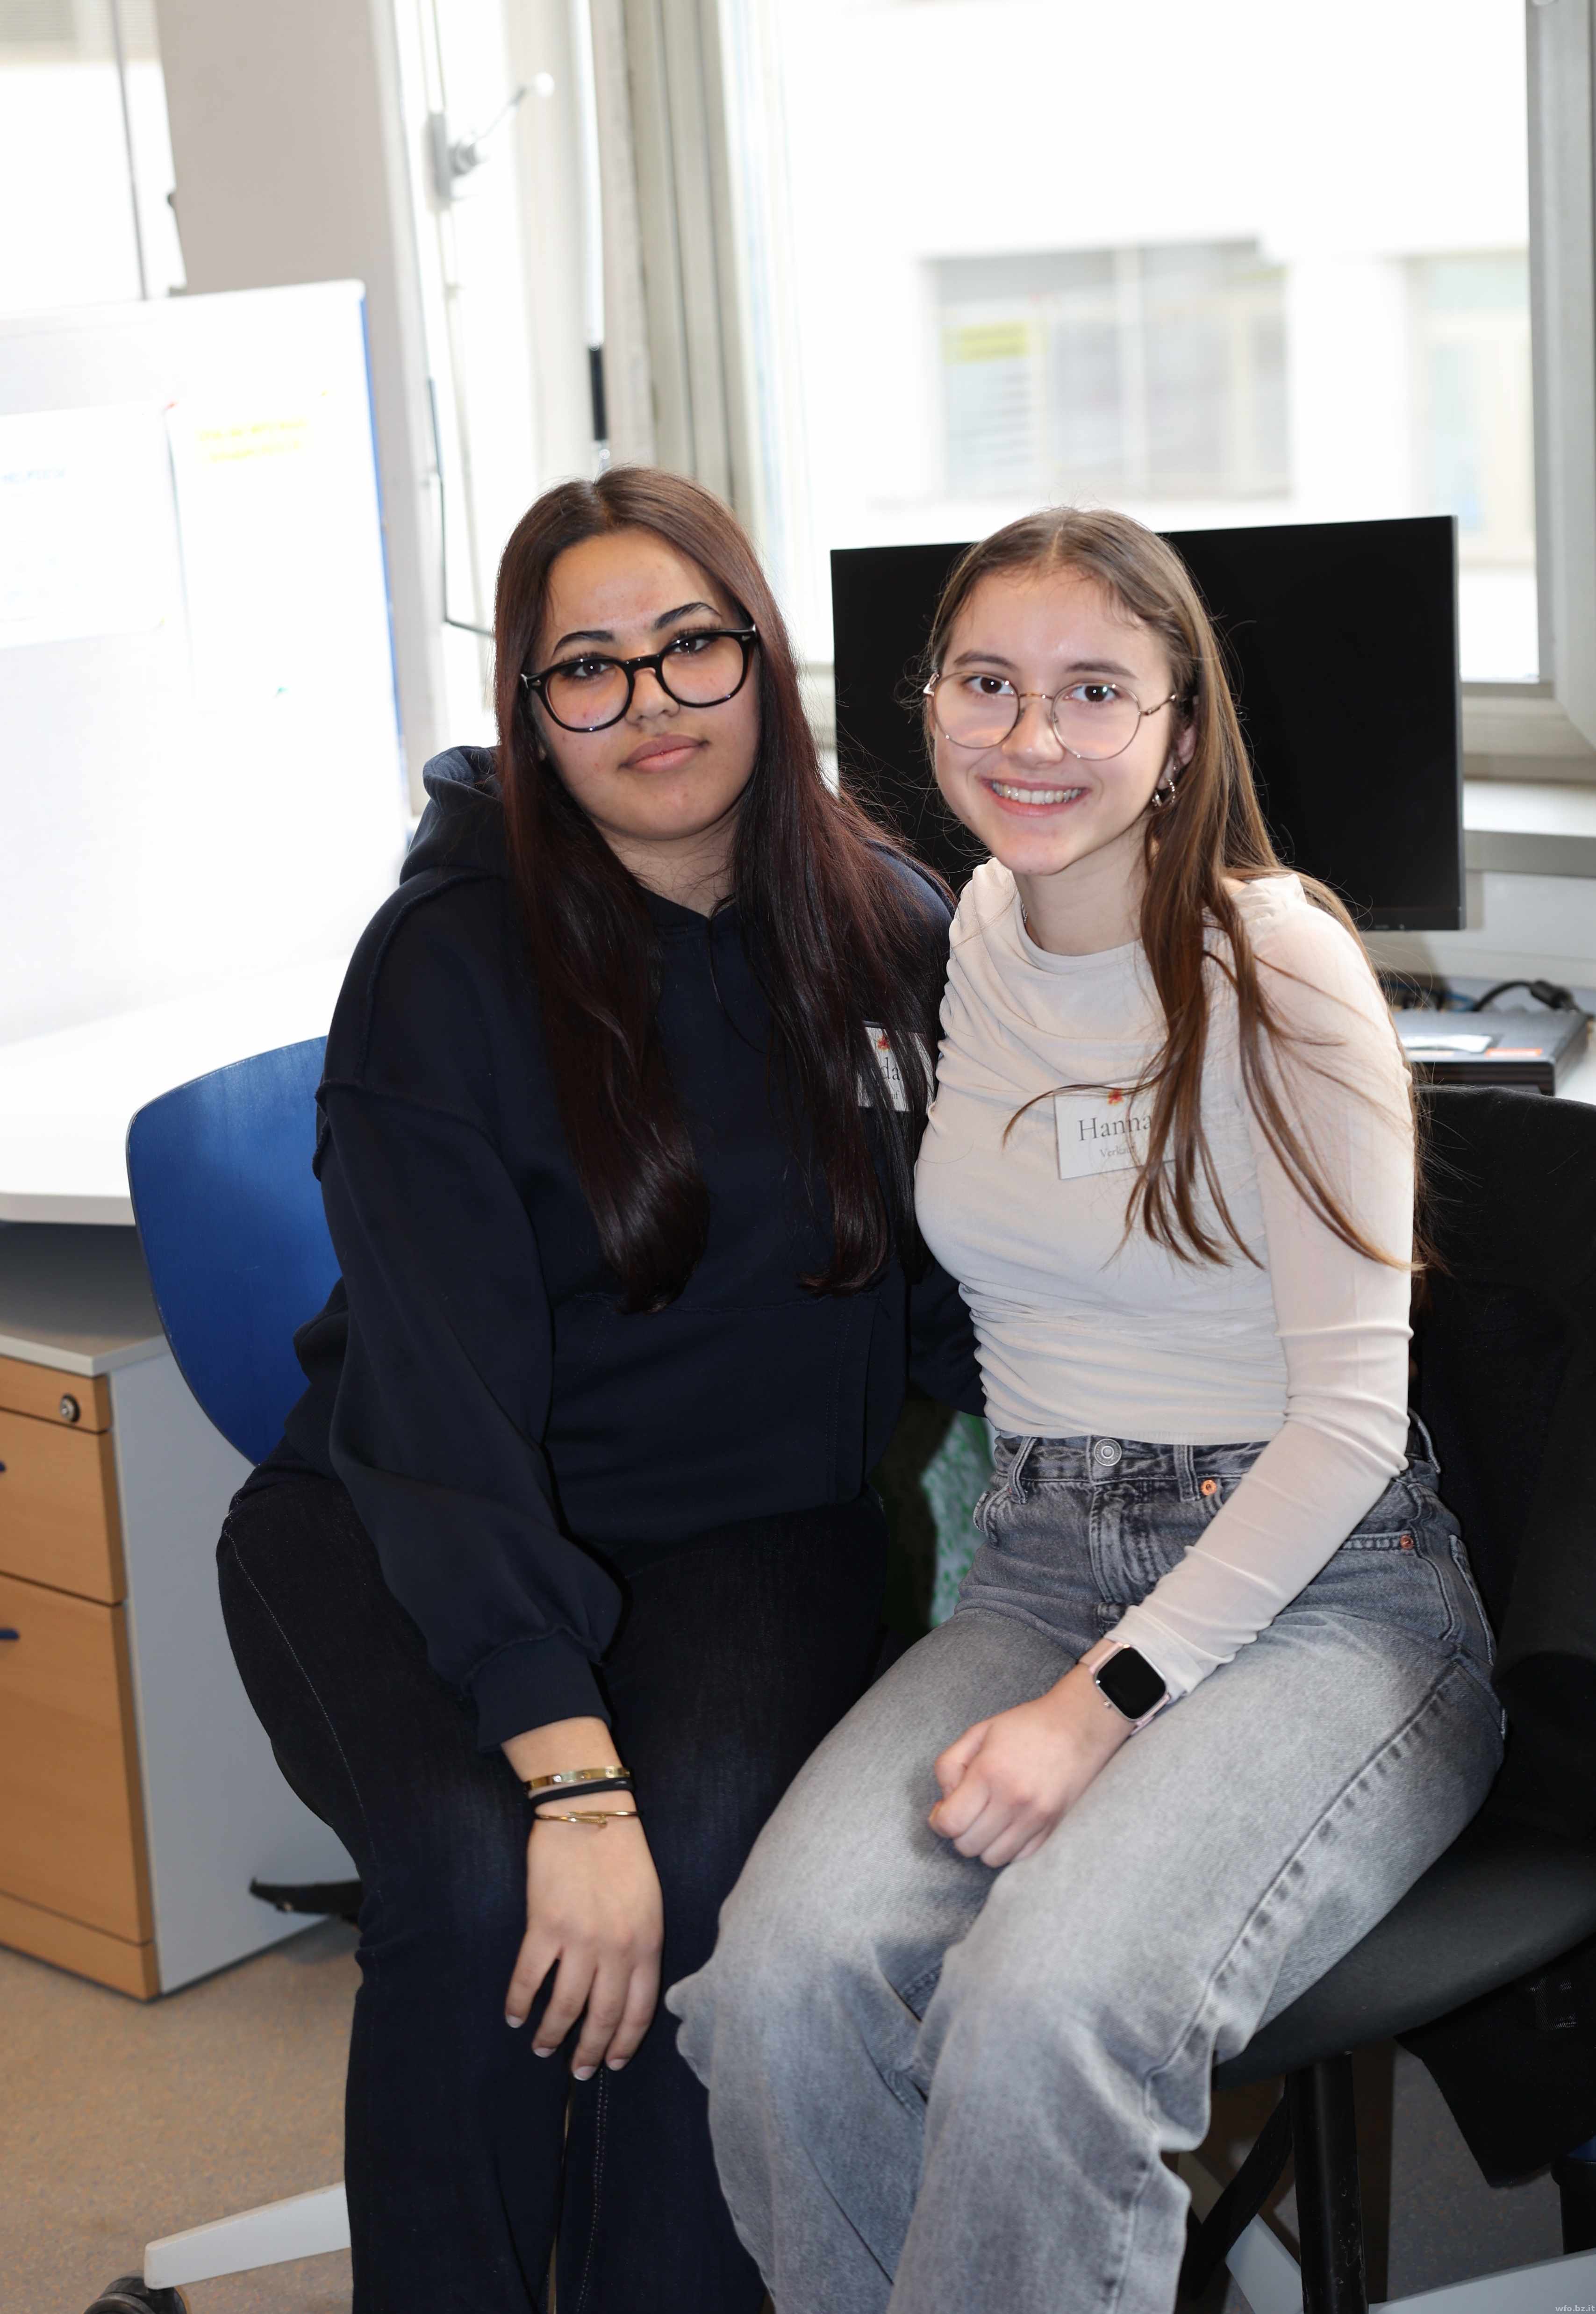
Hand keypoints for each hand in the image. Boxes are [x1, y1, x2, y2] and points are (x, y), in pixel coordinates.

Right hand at [501, 1717, 663, 2075]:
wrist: (590, 1812)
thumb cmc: (623, 1855)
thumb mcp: (648, 1904)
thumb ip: (640, 1947)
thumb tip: (626, 1989)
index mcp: (647, 1943)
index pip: (640, 2010)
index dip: (625, 2043)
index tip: (613, 2063)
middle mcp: (617, 1949)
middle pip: (603, 2017)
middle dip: (589, 2052)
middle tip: (578, 2073)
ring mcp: (580, 1940)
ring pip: (565, 2007)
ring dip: (551, 2034)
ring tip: (542, 2047)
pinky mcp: (545, 1926)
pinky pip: (529, 1978)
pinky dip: (519, 2003)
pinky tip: (515, 2016)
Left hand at [928, 1659, 1132, 1867]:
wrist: (1079, 1726)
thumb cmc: (1025, 1727)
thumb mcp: (978, 1732)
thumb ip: (949, 1766)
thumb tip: (944, 1803)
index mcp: (989, 1773)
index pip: (950, 1823)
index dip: (939, 1821)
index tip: (945, 1810)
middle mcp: (1013, 1801)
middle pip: (968, 1846)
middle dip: (960, 1832)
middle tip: (969, 1811)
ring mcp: (1037, 1818)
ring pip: (992, 1858)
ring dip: (984, 1844)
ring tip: (989, 1819)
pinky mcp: (1054, 1828)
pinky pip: (1020, 1859)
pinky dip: (1009, 1848)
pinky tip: (1009, 1826)